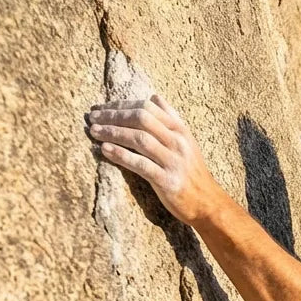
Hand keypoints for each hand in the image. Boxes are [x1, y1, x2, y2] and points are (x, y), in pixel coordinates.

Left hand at [86, 94, 223, 225]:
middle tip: (93, 118)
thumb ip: (171, 118)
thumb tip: (154, 97)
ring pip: (139, 139)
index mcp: (180, 130)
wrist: (208, 203)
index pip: (147, 107)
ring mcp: (174, 161)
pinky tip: (105, 150)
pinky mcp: (168, 181)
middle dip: (114, 116)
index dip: (122, 105)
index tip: (102, 108)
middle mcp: (178, 142)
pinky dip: (121, 155)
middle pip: (141, 119)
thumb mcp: (186, 141)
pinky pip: (141, 164)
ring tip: (94, 132)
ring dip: (113, 133)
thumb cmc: (192, 172)